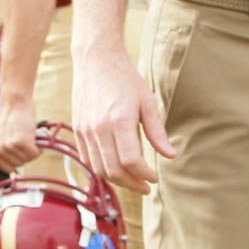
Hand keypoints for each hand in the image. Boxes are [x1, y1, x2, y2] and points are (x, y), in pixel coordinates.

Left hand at [0, 91, 40, 172]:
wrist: (15, 102)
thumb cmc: (11, 119)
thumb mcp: (1, 138)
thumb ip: (4, 153)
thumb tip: (15, 171)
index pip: (8, 169)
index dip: (17, 160)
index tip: (20, 151)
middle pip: (19, 165)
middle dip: (25, 154)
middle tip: (24, 140)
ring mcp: (9, 147)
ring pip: (28, 160)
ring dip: (32, 150)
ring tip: (28, 136)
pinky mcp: (21, 142)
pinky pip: (34, 154)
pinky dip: (38, 147)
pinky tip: (33, 136)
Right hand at [73, 46, 173, 193]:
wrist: (96, 61)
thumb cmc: (125, 79)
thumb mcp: (147, 102)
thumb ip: (157, 132)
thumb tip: (170, 155)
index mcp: (119, 121)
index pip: (131, 161)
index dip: (144, 175)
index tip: (154, 178)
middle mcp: (99, 128)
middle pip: (113, 170)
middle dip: (131, 184)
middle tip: (145, 187)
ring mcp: (85, 130)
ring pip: (98, 168)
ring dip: (116, 180)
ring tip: (132, 180)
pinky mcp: (78, 130)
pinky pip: (87, 159)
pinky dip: (101, 169)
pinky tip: (114, 168)